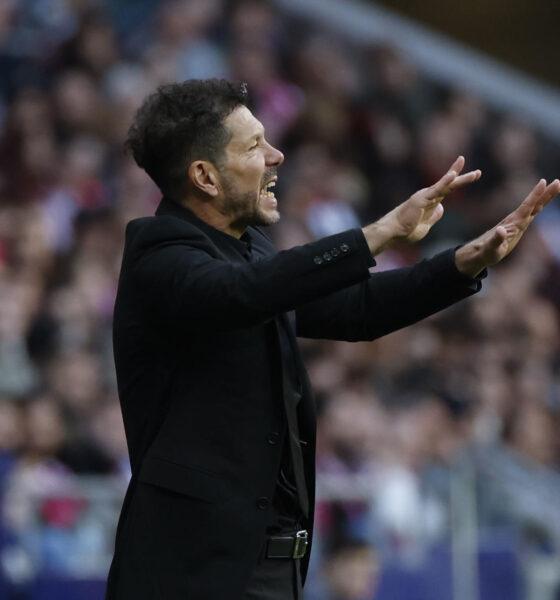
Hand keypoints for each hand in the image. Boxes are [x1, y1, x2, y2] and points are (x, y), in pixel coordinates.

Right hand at [363, 156, 480, 254]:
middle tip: (478, 173)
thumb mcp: (426, 225)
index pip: (447, 188)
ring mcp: (426, 196)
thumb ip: (434, 216)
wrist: (394, 232)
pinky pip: (436, 189)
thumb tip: (442, 208)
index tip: (471, 174)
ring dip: (462, 179)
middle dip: (464, 177)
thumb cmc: (406, 230)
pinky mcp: (422, 199)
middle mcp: (429, 195)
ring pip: (447, 185)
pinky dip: (445, 182)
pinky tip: (453, 175)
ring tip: (477, 174)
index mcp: (431, 201)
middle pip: (450, 184)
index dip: (458, 180)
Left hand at [455, 178, 559, 277]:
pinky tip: (542, 202)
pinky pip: (531, 213)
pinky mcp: (517, 226)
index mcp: (513, 224)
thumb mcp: (491, 248)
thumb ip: (496, 240)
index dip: (535, 195)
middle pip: (533, 204)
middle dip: (545, 194)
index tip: (543, 182)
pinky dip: (538, 206)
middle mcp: (516, 220)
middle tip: (557, 182)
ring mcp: (517, 223)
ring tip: (556, 186)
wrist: (479, 252)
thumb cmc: (485, 252)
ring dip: (545, 197)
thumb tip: (501, 231)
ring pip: (534, 207)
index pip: (526, 207)